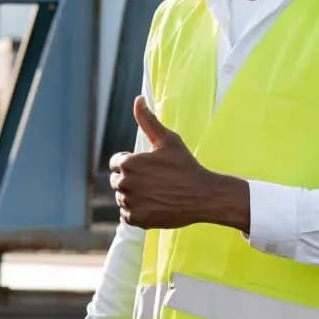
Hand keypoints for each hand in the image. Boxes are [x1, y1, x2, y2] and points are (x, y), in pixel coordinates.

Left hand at [110, 96, 248, 230]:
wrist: (202, 196)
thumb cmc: (186, 166)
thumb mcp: (168, 140)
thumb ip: (148, 121)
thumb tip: (138, 99)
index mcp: (129, 163)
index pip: (116, 163)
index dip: (132, 163)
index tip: (148, 168)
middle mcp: (125, 183)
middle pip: (118, 181)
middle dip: (132, 180)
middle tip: (155, 181)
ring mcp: (130, 203)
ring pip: (122, 198)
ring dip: (134, 196)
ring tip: (156, 193)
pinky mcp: (136, 219)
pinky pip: (127, 215)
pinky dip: (137, 212)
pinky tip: (154, 205)